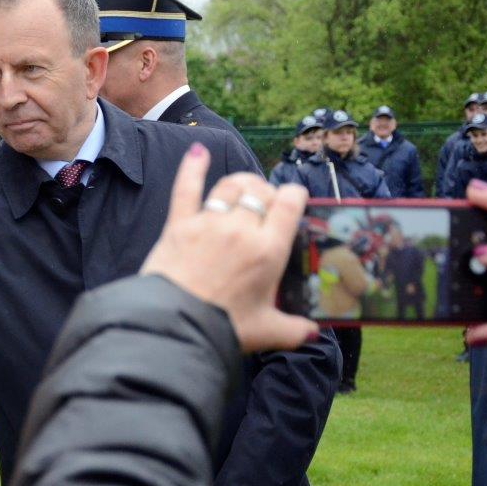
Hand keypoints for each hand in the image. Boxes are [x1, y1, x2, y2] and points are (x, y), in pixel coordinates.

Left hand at [140, 143, 318, 352]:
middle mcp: (241, 229)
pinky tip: (197, 152)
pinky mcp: (179, 225)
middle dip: (267, 193)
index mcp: (269, 250)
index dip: (294, 196)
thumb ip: (293, 330)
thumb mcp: (266, 331)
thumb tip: (311, 333)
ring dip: (241, 183)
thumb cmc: (222, 328)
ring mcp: (208, 223)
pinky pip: (187, 188)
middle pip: (261, 192)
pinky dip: (192, 168)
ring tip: (244, 189)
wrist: (175, 325)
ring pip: (230, 186)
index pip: (289, 204)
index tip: (294, 200)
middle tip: (265, 205)